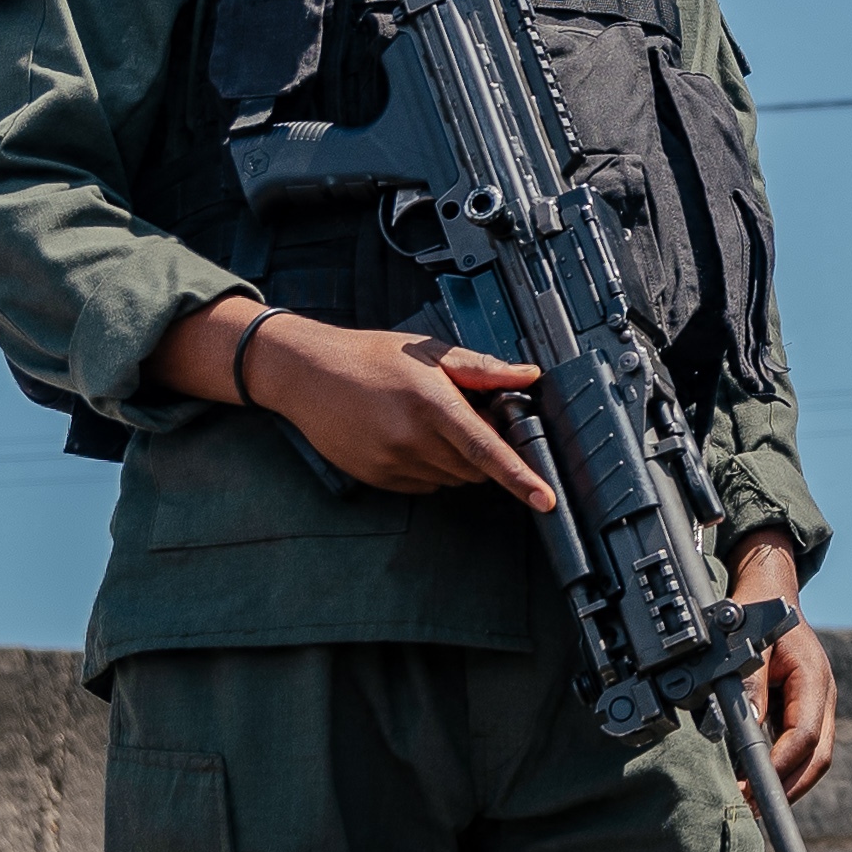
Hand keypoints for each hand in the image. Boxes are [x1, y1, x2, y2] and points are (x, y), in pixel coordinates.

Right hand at [159, 296, 557, 504]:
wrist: (306, 373)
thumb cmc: (369, 357)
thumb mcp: (429, 352)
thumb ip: (482, 370)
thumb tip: (528, 376)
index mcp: (431, 404)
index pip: (487, 451)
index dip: (520, 477)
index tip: (544, 500)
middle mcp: (412, 440)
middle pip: (476, 468)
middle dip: (483, 449)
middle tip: (462, 414)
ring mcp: (392, 464)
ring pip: (452, 479)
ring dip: (457, 459)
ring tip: (428, 420)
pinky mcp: (378, 479)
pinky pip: (425, 485)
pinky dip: (431, 467)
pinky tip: (408, 436)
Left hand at [730, 531, 835, 791]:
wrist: (769, 596)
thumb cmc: (756, 618)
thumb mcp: (750, 647)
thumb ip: (751, 686)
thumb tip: (745, 729)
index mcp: (814, 679)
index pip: (805, 735)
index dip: (781, 765)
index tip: (753, 787)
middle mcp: (823, 697)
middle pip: (818, 756)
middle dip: (789, 787)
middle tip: (754, 809)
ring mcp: (819, 706)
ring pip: (814, 757)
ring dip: (788, 783)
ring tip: (755, 804)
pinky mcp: (806, 712)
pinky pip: (803, 748)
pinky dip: (784, 769)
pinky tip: (760, 781)